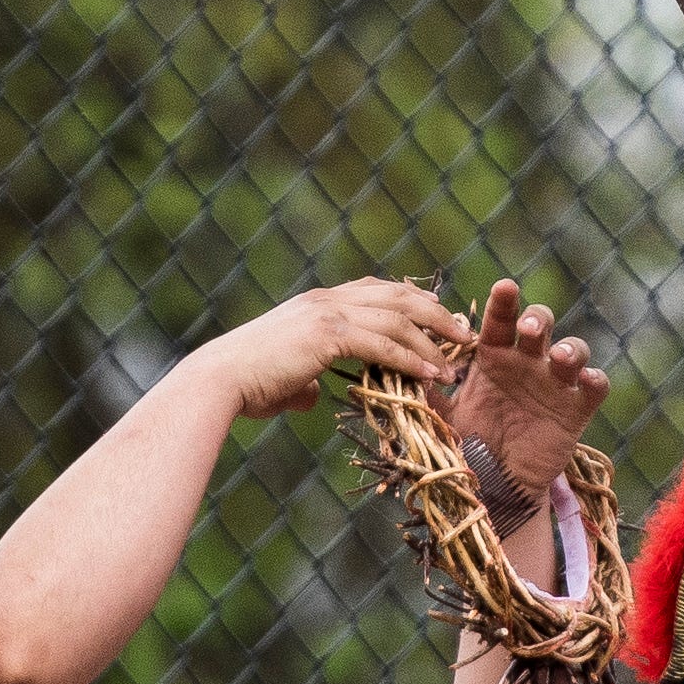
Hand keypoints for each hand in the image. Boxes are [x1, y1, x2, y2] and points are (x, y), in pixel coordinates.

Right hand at [186, 279, 469, 419]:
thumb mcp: (282, 377)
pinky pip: (383, 344)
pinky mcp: (328, 335)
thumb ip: (302, 380)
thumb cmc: (245, 385)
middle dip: (435, 312)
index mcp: (318, 303)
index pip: (377, 290)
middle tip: (463, 333)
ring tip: (459, 358)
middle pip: (398, 295)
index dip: (412, 301)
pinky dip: (412, 358)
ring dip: (433, 338)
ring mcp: (328, 313)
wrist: (219, 380)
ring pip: (397, 317)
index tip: (439, 317)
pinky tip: (433, 373)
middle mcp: (327, 299)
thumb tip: (308, 393)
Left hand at [440, 280, 610, 489]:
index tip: (504, 287)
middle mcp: (526, 363)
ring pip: (573, 350)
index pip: (500, 320)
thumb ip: (428, 395)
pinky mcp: (575, 409)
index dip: (504, 302)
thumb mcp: (447, 417)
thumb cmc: (471, 442)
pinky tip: (588, 379)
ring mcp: (554, 384)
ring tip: (559, 357)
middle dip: (537, 319)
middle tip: (527, 328)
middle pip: (540, 324)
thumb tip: (400, 370)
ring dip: (570, 348)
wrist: (497, 484)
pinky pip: (594, 387)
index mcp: (494, 357)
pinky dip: (595, 379)